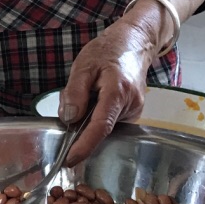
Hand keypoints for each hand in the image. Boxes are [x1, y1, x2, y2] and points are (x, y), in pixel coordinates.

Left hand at [58, 14, 162, 165]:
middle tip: (74, 94)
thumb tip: (69, 119)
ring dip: (88, 115)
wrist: (134, 43)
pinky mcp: (133, 112)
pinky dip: (97, 113)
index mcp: (118, 92)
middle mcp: (131, 106)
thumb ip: (75, 93)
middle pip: (99, 127)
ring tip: (89, 88)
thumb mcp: (83, 66)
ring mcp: (135, 110)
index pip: (100, 127)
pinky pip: (109, 120)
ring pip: (103, 124)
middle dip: (80, 121)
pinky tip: (97, 95)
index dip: (84, 146)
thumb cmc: (107, 52)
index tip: (70, 160)